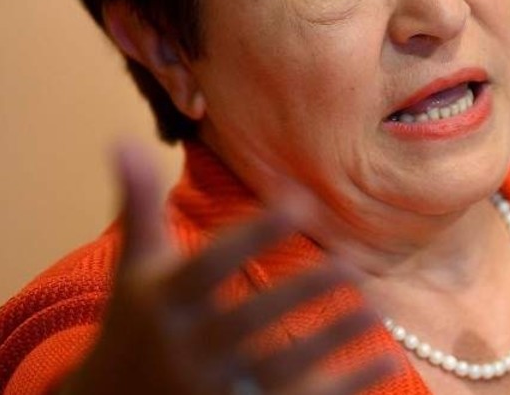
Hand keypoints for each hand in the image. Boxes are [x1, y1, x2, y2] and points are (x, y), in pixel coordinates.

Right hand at [61, 141, 394, 394]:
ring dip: (329, 341)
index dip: (254, 234)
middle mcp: (189, 347)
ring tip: (373, 310)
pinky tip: (384, 359)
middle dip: (299, 292)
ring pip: (280, 367)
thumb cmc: (135, 322)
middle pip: (249, 320)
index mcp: (165, 301)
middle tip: (350, 261)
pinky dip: (344, 386)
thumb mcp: (134, 266)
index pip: (211, 265)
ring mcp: (215, 387)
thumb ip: (139, 205)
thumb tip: (125, 139)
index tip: (298, 200)